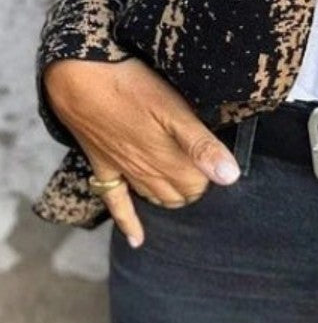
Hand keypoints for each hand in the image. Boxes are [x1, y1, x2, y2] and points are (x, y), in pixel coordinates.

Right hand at [43, 56, 242, 246]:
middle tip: (203, 167)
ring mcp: (123, 172)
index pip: (199, 185)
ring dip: (171, 198)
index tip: (215, 157)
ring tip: (185, 189)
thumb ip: (202, 146)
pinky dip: (129, 222)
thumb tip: (230, 176)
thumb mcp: (176, 111)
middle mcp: (146, 173)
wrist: (82, 81)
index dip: (210, 173)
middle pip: (179, 194)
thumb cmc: (134, 89)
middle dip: (195, 186)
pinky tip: (137, 241)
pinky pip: (115, 202)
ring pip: (154, 198)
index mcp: (167, 161)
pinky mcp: (103, 167)